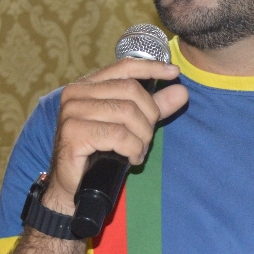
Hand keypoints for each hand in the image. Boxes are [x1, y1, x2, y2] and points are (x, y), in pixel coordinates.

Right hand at [46, 58, 187, 212]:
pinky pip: (118, 135)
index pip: (124, 67)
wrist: (73, 186)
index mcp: (87, 86)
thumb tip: (181, 91)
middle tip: (146, 139)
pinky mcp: (73, 133)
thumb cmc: (100, 154)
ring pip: (127, 112)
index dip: (152, 67)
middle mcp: (76, 93)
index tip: (174, 73)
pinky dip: (132, 148)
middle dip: (149, 117)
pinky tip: (131, 158)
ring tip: (137, 151)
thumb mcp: (131, 126)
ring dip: (141, 137)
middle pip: (131, 91)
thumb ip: (153, 108)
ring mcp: (72, 112)